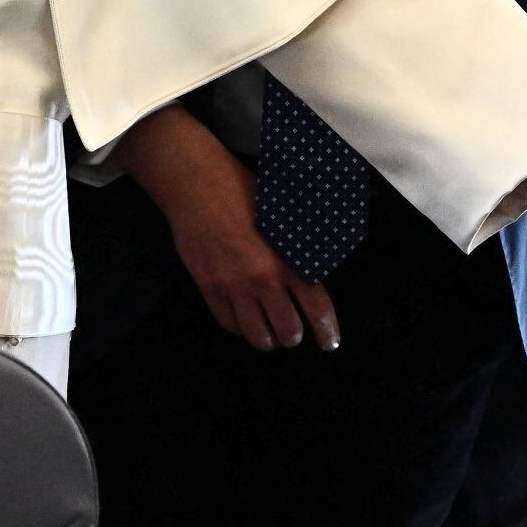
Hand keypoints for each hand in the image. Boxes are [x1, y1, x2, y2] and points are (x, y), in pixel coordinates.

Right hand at [113, 106, 338, 351]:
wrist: (197, 184)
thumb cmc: (243, 190)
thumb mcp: (283, 215)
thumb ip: (298, 245)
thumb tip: (313, 268)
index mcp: (288, 259)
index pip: (316, 307)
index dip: (326, 331)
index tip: (329, 342)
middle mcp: (263, 279)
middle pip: (287, 330)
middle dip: (293, 336)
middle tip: (292, 333)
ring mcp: (233, 286)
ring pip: (256, 335)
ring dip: (267, 339)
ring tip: (269, 333)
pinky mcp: (208, 287)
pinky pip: (228, 323)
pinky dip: (238, 327)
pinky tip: (243, 319)